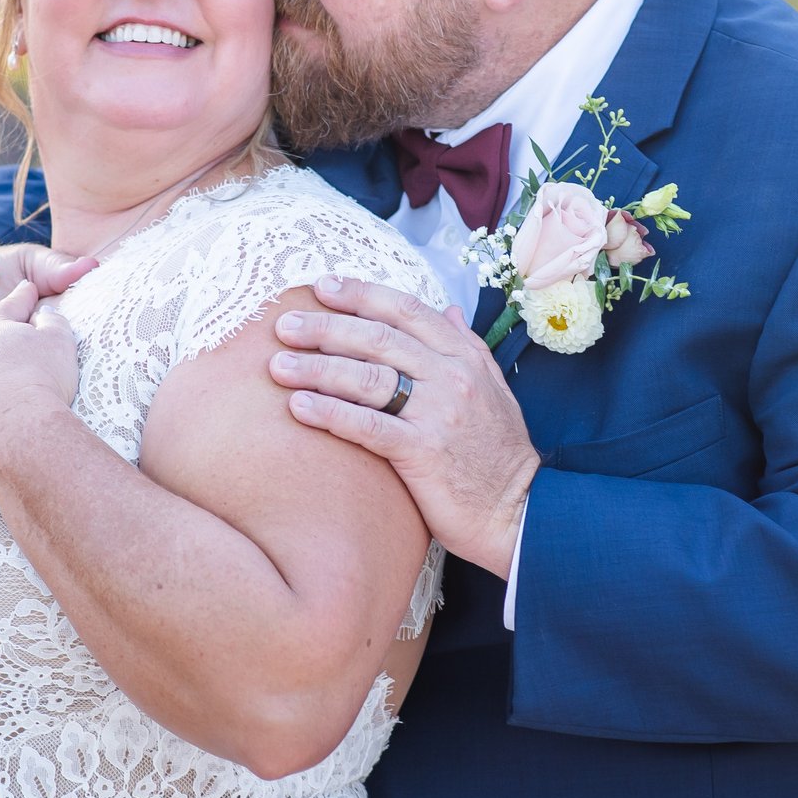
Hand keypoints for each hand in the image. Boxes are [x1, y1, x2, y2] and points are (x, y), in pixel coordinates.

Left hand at [267, 275, 538, 577]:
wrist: (518, 511)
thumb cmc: (499, 454)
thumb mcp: (493, 388)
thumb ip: (468, 344)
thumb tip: (449, 307)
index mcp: (465, 357)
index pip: (407, 310)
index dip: (362, 295)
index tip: (322, 286)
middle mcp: (452, 377)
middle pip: (379, 338)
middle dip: (326, 327)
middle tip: (284, 324)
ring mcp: (438, 413)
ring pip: (368, 377)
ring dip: (317, 367)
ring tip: (278, 365)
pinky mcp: (423, 452)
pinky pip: (368, 425)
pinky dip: (330, 413)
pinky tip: (299, 407)